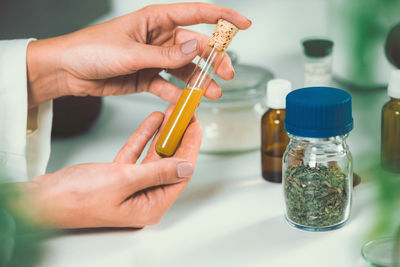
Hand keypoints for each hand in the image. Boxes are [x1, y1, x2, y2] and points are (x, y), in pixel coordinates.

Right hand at [3, 108, 201, 227]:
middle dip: (178, 137)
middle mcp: (144, 198)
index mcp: (150, 206)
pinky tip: (153, 121)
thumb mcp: (123, 181)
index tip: (196, 127)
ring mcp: (131, 186)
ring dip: (163, 134)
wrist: (43, 198)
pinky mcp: (118, 176)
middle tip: (186, 115)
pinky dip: (144, 137)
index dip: (190, 148)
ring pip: (154, 156)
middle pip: (169, 163)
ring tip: (173, 113)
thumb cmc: (76, 198)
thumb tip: (187, 167)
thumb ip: (157, 172)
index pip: (180, 174)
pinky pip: (136, 153)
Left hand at [27, 3, 250, 107]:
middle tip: (226, 75)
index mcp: (156, 20)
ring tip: (211, 94)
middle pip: (195, 47)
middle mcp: (159, 38)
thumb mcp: (130, 52)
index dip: (222, 18)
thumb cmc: (91, 49)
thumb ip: (164, 54)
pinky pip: (169, 85)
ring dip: (198, 81)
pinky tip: (183, 102)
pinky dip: (177, 94)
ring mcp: (154, 58)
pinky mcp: (147, 76)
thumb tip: (194, 48)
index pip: (196, 14)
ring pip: (185, 69)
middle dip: (213, 61)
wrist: (67, 71)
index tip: (243, 25)